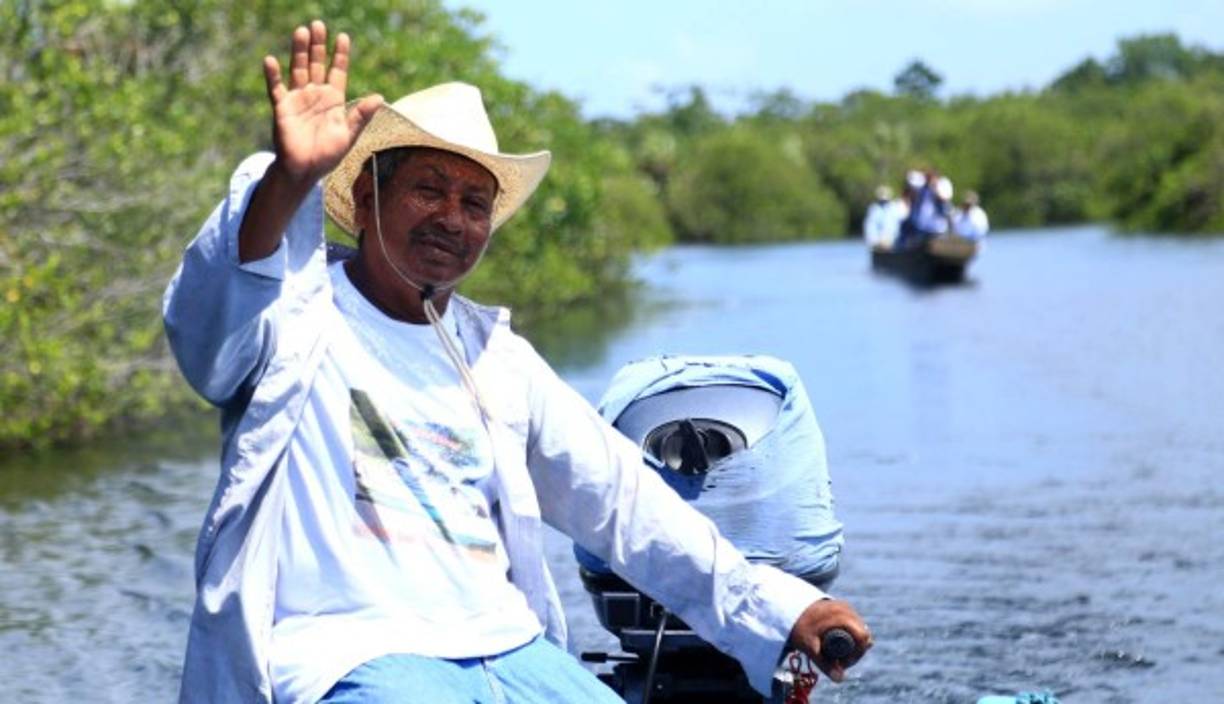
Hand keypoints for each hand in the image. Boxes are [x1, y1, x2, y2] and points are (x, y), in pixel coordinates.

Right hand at [262, 19, 382, 185]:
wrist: (305, 170)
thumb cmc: (327, 155)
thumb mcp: (348, 135)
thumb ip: (361, 116)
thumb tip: (379, 97)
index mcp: (333, 99)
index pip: (337, 71)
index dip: (340, 54)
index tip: (343, 36)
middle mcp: (315, 94)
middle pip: (317, 64)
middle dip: (318, 45)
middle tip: (318, 24)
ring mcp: (298, 99)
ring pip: (299, 69)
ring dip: (299, 51)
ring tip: (301, 31)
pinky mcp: (282, 107)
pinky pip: (276, 88)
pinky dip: (273, 75)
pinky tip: (270, 60)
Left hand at [787, 599, 872, 682]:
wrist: (784, 609)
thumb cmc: (797, 628)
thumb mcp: (809, 646)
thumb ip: (824, 663)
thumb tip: (839, 680)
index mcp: (841, 616)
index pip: (863, 637)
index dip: (858, 654)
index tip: (842, 663)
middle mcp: (846, 609)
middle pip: (863, 634)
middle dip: (856, 651)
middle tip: (839, 662)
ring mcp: (844, 607)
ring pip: (859, 630)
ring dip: (854, 644)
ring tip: (837, 655)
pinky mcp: (841, 608)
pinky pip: (853, 624)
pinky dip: (850, 636)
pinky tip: (841, 645)